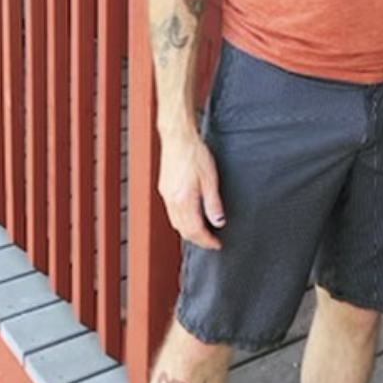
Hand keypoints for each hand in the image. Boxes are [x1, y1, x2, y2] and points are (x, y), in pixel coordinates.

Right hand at [157, 126, 225, 248]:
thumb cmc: (194, 154)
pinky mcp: (164, 189)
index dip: (207, 240)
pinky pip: (172, 213)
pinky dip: (182, 221)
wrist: (178, 137)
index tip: (217, 244)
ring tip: (203, 232)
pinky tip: (190, 217)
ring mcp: (166, 196)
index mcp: (184, 201)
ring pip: (176, 223)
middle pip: (184, 231)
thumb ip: (213, 203)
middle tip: (212, 242)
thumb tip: (218, 222)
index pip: (195, 230)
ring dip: (189, 232)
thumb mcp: (210, 179)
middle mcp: (172, 201)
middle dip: (198, 240)